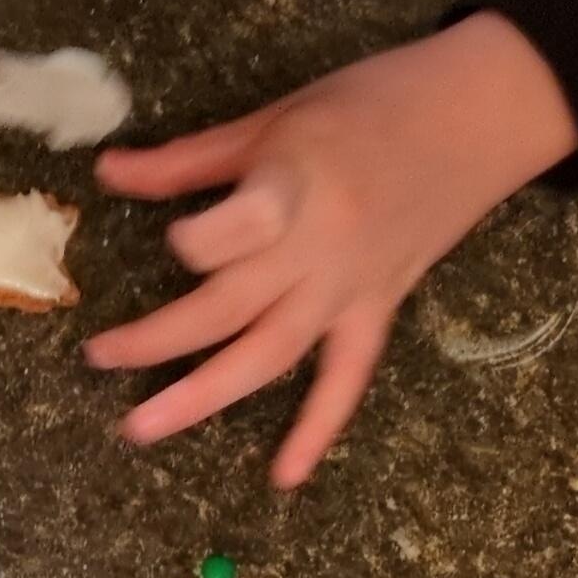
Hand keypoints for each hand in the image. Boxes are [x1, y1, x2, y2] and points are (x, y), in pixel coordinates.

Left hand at [83, 14, 577, 486]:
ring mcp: (350, 289)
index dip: (190, 241)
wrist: (480, 113)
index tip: (170, 234)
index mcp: (293, 186)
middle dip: (156, 340)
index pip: (227, 236)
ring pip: (269, 355)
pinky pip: (346, 381)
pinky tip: (282, 476)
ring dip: (202, 396)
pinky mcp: (379, 310)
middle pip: (227, 308)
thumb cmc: (372, 102)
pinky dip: (316, 430)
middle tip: (97, 359)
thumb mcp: (275, 117)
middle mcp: (319, 248)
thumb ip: (190, 159)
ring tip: (141, 428)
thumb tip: (106, 173)